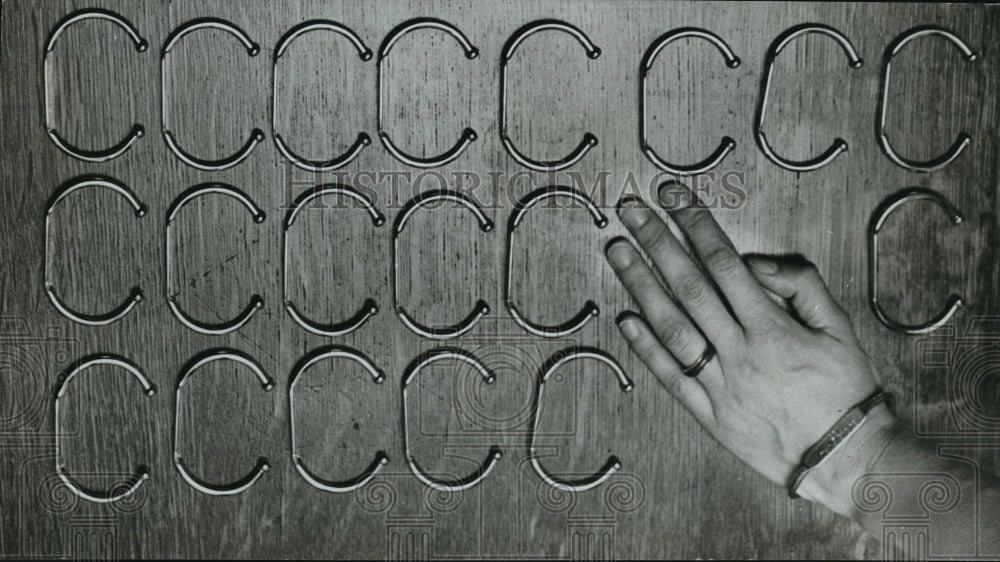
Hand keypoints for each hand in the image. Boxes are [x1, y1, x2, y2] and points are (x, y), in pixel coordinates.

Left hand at [606, 182, 892, 509]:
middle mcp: (740, 353)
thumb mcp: (840, 327)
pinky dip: (644, 347)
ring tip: (617, 251)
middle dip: (656, 242)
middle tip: (631, 209)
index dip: (695, 224)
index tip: (673, 197)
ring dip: (640, 285)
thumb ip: (801, 284)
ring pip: (671, 327)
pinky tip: (625, 318)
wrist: (849, 460)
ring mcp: (720, 385)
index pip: (723, 262)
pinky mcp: (708, 415)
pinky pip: (670, 376)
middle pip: (688, 286)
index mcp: (772, 328)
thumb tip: (754, 262)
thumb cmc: (846, 391)